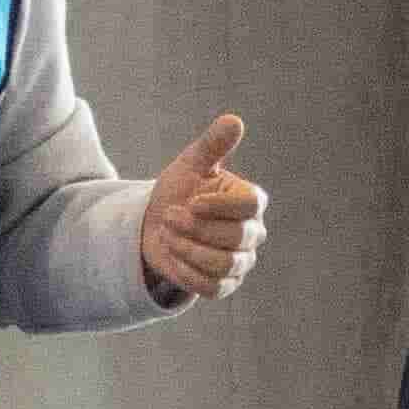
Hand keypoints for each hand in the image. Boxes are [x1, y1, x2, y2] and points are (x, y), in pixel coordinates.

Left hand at [142, 113, 267, 306]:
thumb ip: (213, 146)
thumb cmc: (179, 190)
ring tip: (168, 235)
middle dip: (194, 228)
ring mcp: (241, 262)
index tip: (191, 200)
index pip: (251, 206)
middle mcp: (253, 233)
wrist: (155, 224)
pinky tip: (173, 255)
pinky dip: (186, 273)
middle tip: (169, 216)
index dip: (218, 206)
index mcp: (251, 202)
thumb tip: (234, 120)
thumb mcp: (190, 164)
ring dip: (187, 250)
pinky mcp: (226, 285)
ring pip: (223, 264)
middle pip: (235, 238)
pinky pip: (212, 287)